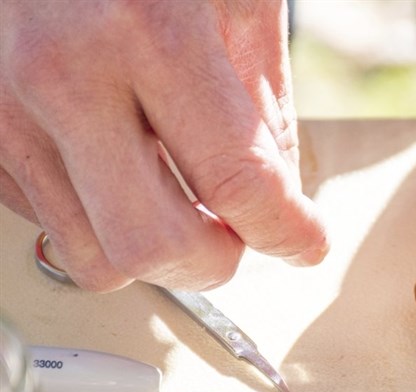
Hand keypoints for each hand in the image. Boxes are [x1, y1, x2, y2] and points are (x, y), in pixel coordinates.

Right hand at [0, 1, 327, 291]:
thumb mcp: (237, 1)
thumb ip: (262, 107)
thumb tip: (279, 199)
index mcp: (146, 30)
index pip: (237, 182)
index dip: (287, 231)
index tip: (307, 244)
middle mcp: (63, 74)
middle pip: (152, 247)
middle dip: (217, 262)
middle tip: (243, 234)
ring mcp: (8, 108)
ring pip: (97, 257)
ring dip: (159, 252)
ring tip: (186, 205)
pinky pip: (56, 227)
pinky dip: (107, 221)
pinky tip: (130, 174)